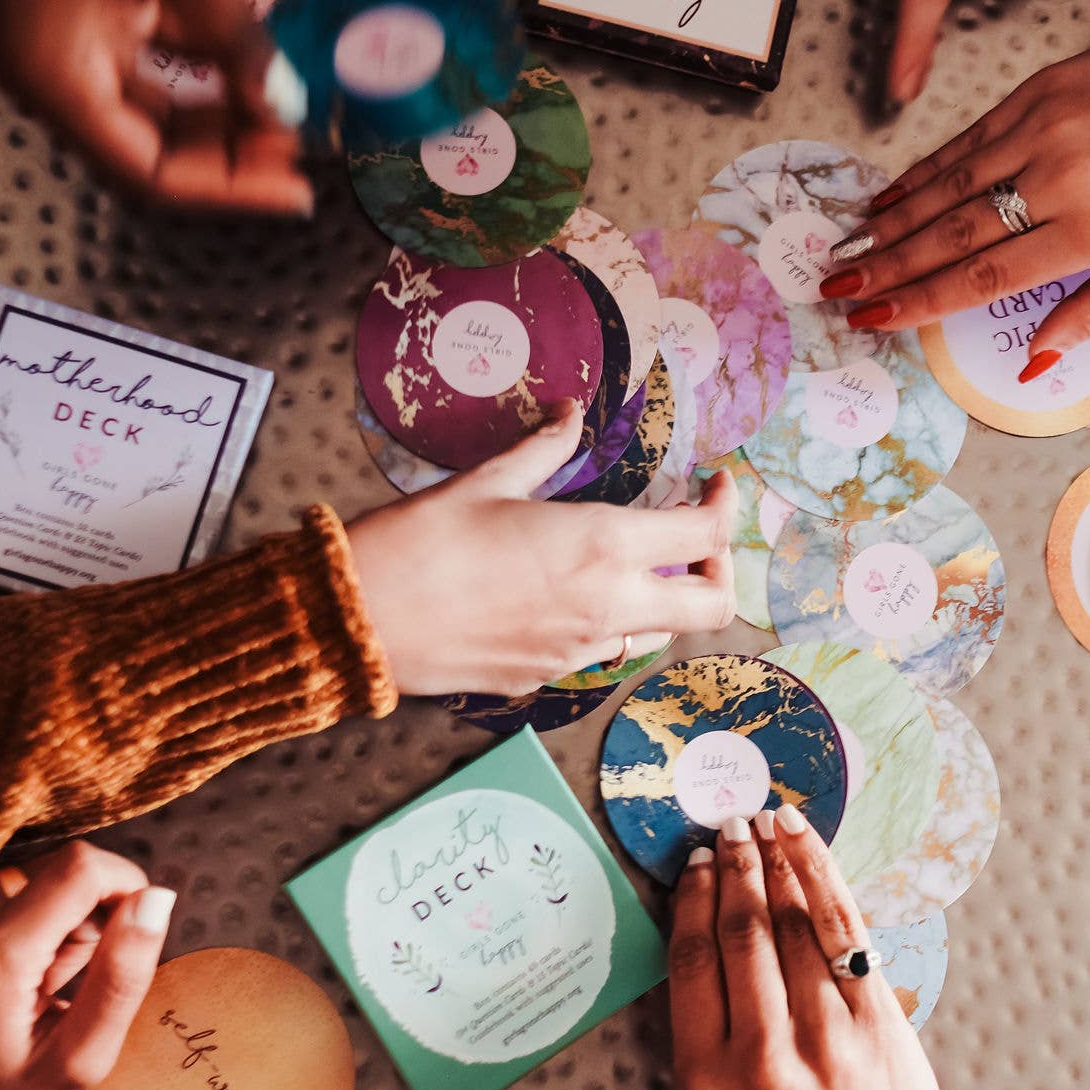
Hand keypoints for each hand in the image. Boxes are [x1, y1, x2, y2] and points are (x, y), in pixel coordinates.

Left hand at [0, 843, 171, 1089]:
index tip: (123, 931)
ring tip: (30, 973)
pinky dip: (12, 909)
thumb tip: (154, 899)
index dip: (121, 887)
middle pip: (54, 865)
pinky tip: (3, 960)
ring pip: (25, 869)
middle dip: (83, 908)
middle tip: (65, 972)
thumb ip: (121, 979)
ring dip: (47, 910)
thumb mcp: (77, 1060)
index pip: (80, 867)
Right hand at [345, 402, 737, 694]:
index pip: (706, 537)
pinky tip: (569, 594)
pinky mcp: (544, 677)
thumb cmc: (421, 540)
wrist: (363, 619)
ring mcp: (578, 651)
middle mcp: (605, 606)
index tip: (714, 484)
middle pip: (711, 605)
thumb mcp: (487, 479)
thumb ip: (542, 447)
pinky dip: (609, 623)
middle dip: (719, 569)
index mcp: (601, 546)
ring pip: (660, 634)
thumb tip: (568, 412)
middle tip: (693, 536)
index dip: (726, 507)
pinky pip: (602, 653)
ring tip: (631, 563)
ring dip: (663, 600)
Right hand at [668, 808, 947, 1089]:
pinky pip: (843, 931)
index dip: (693, 899)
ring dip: (778, 862)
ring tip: (766, 824)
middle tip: (730, 827)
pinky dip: (822, 877)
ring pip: (794, 924)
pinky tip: (806, 846)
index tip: (697, 864)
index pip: (692, 960)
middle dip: (736, 868)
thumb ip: (708, 1021)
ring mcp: (826, 1036)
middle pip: (743, 933)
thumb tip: (704, 917)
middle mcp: (764, 1052)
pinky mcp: (876, 1022)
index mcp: (711, 1075)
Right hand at [826, 32, 1089, 368]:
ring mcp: (1041, 133)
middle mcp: (1058, 183)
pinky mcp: (1032, 96)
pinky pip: (964, 143)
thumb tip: (1036, 363)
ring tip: (847, 249)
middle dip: (888, 267)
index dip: (920, 302)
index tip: (873, 319)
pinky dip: (920, 172)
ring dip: (890, 222)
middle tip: (837, 289)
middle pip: (953, 236)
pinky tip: (886, 196)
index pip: (986, 278)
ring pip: (948, 187)